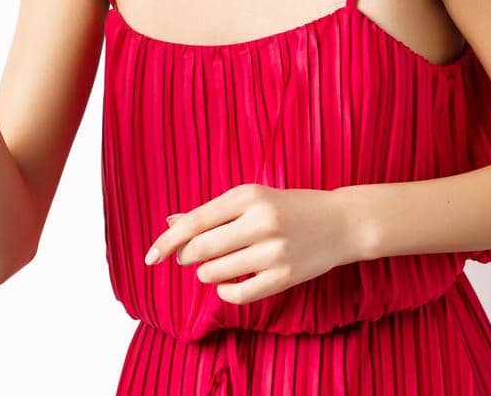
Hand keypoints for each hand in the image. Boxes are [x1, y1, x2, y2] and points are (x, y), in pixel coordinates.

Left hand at [143, 183, 362, 304]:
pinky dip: (224, 291)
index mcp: (248, 195)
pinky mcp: (285, 277)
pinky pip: (238, 294)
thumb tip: (170, 222)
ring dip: (207, 273)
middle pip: (200, 249)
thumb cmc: (289, 208)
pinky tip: (227, 283)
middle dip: (187, 257)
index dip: (167, 242)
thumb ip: (211, 212)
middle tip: (191, 257)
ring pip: (215, 273)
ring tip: (217, 265)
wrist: (341, 222)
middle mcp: (260, 221)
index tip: (149, 258)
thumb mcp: (252, 199)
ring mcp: (274, 251)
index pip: (195, 222)